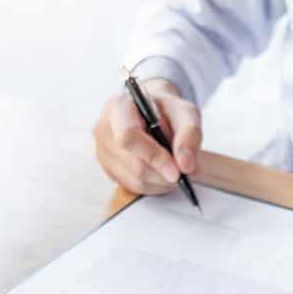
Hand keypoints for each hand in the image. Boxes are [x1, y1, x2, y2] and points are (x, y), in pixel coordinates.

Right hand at [92, 78, 201, 193]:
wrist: (152, 111)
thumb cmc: (167, 110)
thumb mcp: (185, 112)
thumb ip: (190, 134)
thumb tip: (186, 166)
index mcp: (119, 106)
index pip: (128, 137)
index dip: (154, 157)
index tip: (177, 171)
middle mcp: (104, 128)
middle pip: (134, 164)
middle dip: (163, 174)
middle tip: (183, 172)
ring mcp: (102, 151)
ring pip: (135, 180)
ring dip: (162, 182)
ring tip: (175, 170)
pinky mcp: (108, 168)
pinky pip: (133, 187)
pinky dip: (154, 186)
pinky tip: (163, 173)